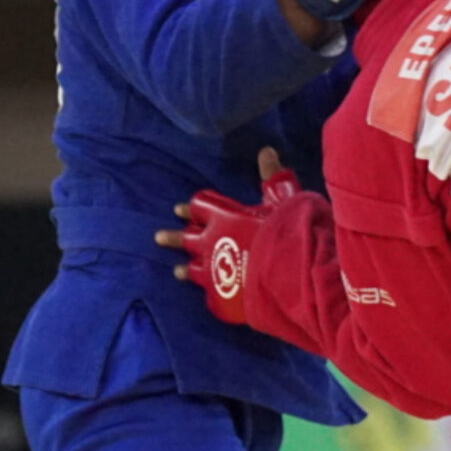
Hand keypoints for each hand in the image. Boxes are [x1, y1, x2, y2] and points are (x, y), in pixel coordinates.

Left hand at [157, 149, 301, 325]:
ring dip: (185, 269)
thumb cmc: (288, 230)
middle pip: (186, 238)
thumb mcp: (284, 199)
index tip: (179, 209)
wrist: (291, 272)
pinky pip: (211, 299)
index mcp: (224, 217)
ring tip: (177, 271)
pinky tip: (211, 299)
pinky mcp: (222, 298)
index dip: (190, 208)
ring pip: (192, 270)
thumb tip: (266, 151)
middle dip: (174, 237)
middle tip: (159, 237)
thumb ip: (273, 178)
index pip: (200, 207)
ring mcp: (213, 273)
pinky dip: (212, 298)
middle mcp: (212, 243)